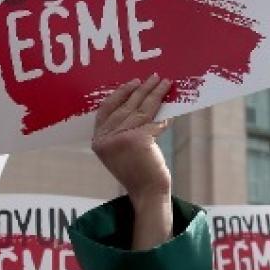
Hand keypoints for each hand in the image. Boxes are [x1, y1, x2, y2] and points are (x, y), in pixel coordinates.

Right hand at [91, 76, 172, 205]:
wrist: (147, 193)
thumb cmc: (137, 170)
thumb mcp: (121, 148)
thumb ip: (122, 129)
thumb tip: (140, 99)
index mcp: (98, 140)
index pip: (106, 109)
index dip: (120, 93)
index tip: (134, 82)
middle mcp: (106, 139)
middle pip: (126, 107)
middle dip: (142, 89)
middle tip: (154, 77)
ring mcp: (121, 139)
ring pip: (142, 110)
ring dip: (156, 94)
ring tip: (166, 84)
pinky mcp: (138, 140)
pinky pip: (155, 122)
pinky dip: (165, 117)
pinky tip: (172, 111)